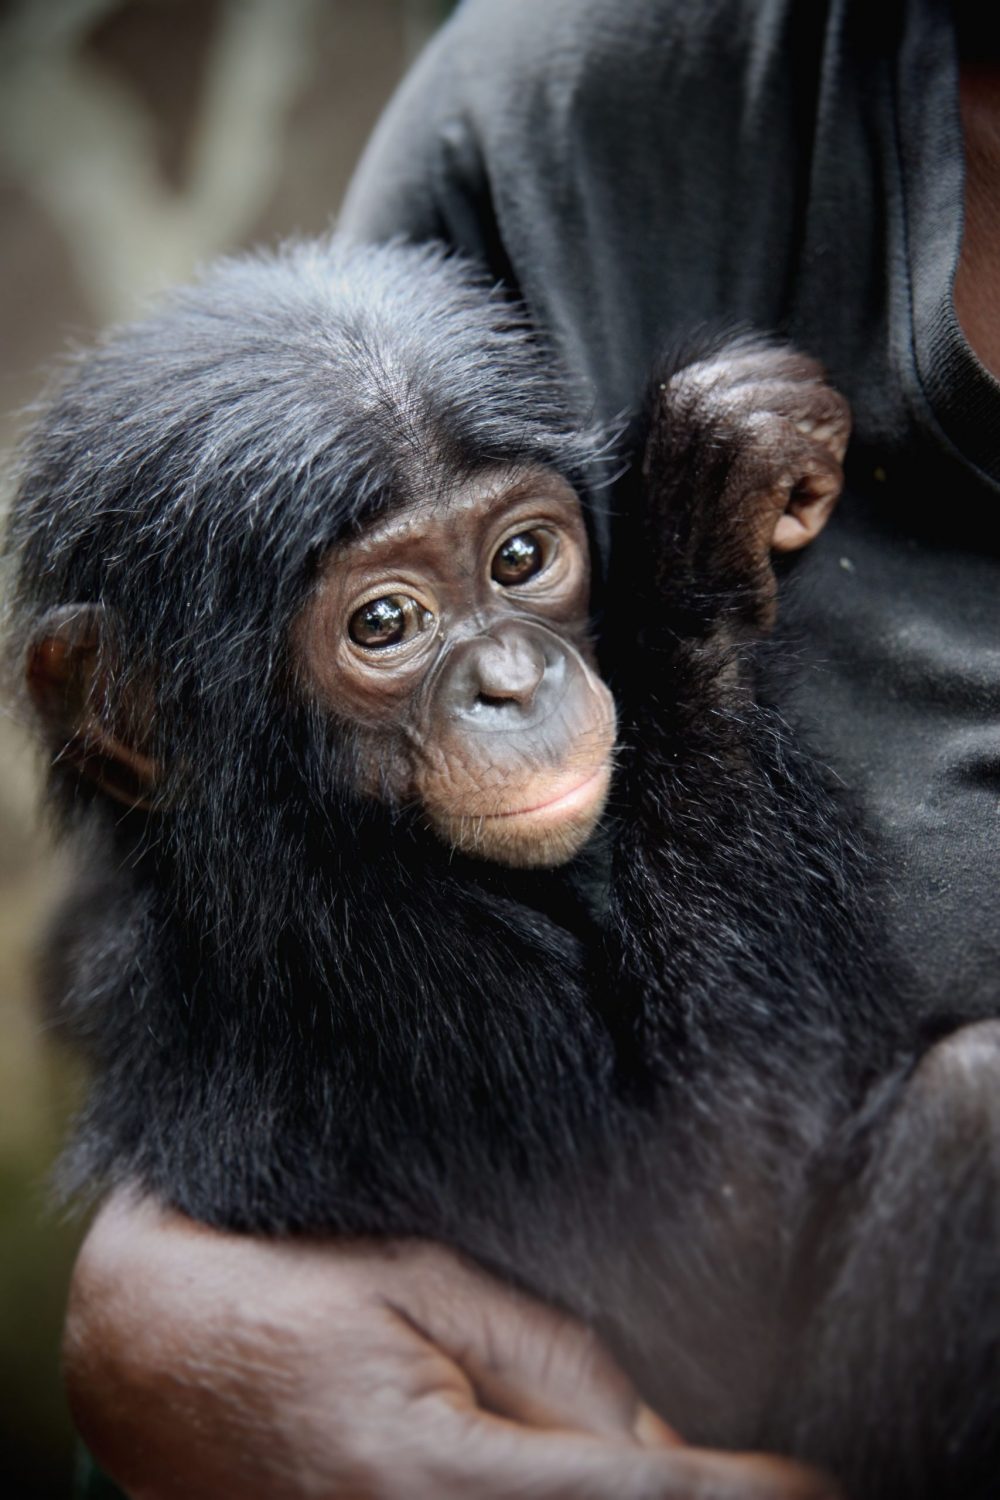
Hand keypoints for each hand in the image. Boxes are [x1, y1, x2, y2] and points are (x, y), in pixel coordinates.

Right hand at [64, 1190, 837, 1498]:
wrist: (164, 1363)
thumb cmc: (302, 1300)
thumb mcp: (435, 1291)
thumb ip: (566, 1378)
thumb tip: (672, 1463)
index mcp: (434, 1475)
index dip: (745, 1499)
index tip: (819, 1485)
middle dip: (702, 1498)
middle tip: (784, 1477)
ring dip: (639, 1499)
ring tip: (688, 1463)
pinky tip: (594, 1470)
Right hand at [641, 336, 849, 634]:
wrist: (683, 606)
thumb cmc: (704, 539)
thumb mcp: (708, 456)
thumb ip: (742, 408)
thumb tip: (809, 374)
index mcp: (688, 384)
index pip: (795, 368)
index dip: (795, 429)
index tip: (756, 478)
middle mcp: (701, 391)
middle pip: (818, 388)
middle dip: (809, 446)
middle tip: (764, 499)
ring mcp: (729, 418)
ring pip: (830, 419)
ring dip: (812, 476)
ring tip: (765, 512)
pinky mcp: (762, 453)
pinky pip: (829, 467)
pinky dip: (814, 509)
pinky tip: (771, 534)